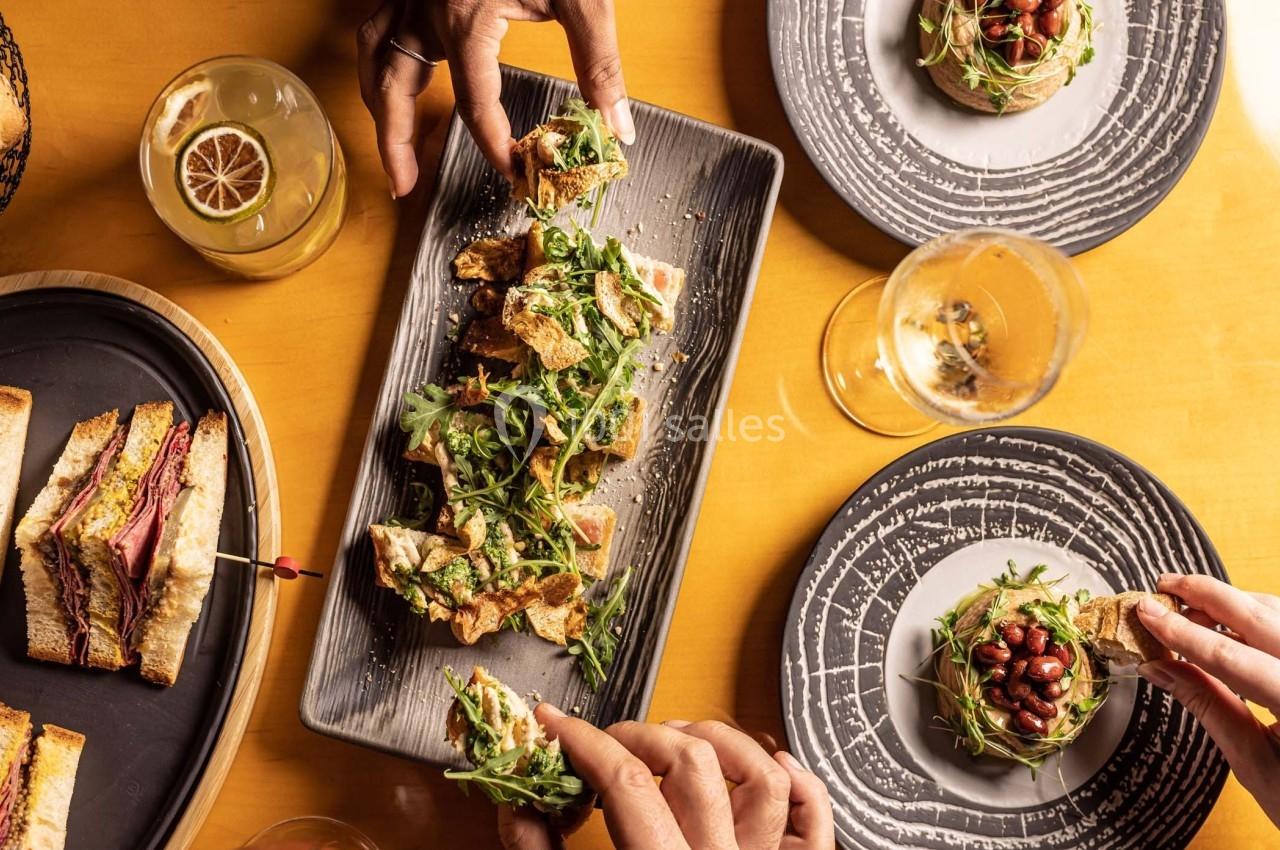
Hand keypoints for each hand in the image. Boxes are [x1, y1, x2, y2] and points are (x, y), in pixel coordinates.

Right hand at [357, 0, 633, 196]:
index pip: (476, 104)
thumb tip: (618, 126)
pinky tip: (390, 78)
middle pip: (395, 88)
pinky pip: (374, 24)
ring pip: (372, 53)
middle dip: (395, 142)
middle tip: (403, 185)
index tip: (514, 172)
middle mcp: (426, 7)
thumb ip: (600, 63)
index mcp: (466, 17)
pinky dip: (376, 56)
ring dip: (377, 104)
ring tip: (389, 147)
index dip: (494, 145)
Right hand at [497, 706, 834, 849]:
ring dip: (718, 739)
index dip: (581, 742)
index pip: (622, 782)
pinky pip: (814, 817)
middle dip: (640, 735)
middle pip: (690, 763)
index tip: (554, 727)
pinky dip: (798, 780)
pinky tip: (767, 764)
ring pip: (761, 773)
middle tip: (608, 744)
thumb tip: (519, 805)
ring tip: (679, 739)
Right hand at [1137, 573, 1279, 827]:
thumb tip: (1160, 667)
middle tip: (1165, 584)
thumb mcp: (1253, 762)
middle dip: (1208, 594)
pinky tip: (1226, 622)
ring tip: (1188, 603)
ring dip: (1230, 602)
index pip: (1233, 656)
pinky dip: (1253, 616)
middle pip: (1261, 616)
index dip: (1183, 632)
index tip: (1147, 612)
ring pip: (1277, 613)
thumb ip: (1209, 706)